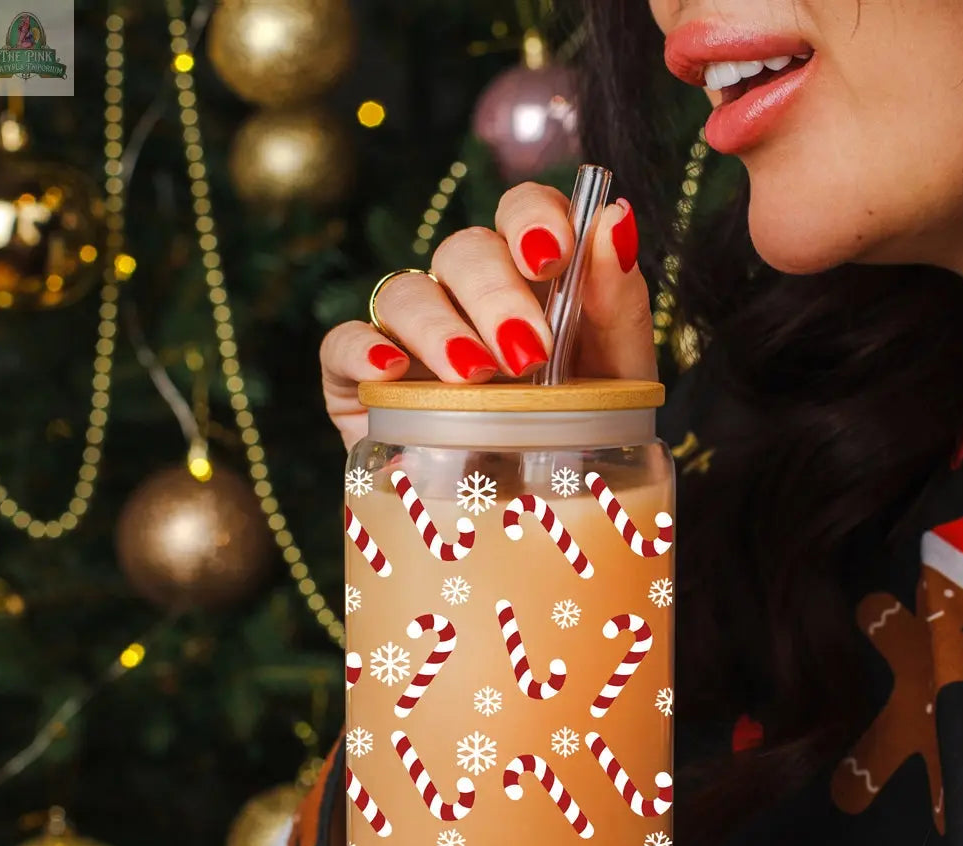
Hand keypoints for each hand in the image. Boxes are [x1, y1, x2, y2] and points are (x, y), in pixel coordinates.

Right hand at [320, 183, 657, 451]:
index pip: (521, 212)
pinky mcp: (363, 382)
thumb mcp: (618, 379)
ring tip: (473, 377)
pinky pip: (342, 343)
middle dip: (495, 295)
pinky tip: (389, 370)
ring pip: (405, 292)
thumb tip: (615, 219)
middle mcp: (467, 298)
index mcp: (531, 280)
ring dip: (439, 328)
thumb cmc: (581, 436)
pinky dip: (360, 348)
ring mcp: (411, 337)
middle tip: (528, 354)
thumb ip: (619, 303)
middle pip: (464, 252)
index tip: (552, 257)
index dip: (531, 218)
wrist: (540, 516)